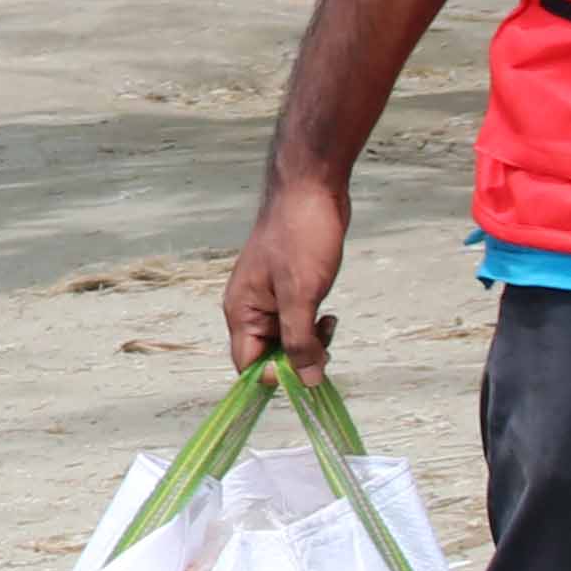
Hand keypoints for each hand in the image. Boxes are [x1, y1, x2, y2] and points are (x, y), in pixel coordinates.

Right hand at [221, 171, 349, 369]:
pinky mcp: (288, 288)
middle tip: (325, 348)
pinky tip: (329, 313)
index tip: (306, 367)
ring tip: (329, 324)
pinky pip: (297, 321)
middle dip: (298, 358)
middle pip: (268, 355)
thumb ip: (300, 341)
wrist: (311, 189)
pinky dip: (314, 324)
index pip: (248, 365)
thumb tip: (306, 381)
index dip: (276, 375)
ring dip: (310, 342)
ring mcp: (269, 298)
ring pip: (287, 339)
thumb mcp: (301, 295)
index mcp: (241, 312)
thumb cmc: (301, 236)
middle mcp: (250, 309)